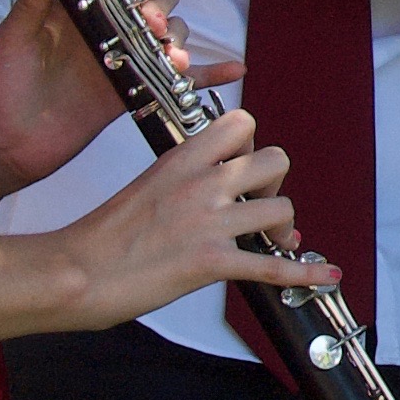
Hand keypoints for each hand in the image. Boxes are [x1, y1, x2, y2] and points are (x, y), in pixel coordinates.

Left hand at [0, 0, 233, 201]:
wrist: (8, 143)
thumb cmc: (4, 87)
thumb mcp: (12, 39)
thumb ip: (28, 2)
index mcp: (77, 6)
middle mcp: (107, 26)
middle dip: (159, 6)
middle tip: (149, 25)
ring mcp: (126, 57)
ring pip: (169, 34)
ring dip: (177, 39)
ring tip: (171, 59)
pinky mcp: (138, 89)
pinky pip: (183, 79)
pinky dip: (211, 73)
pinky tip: (234, 70)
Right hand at [46, 110, 334, 327]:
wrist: (72, 273)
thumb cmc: (102, 238)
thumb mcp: (145, 188)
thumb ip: (186, 183)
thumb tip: (226, 195)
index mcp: (181, 160)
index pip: (241, 124)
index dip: (251, 146)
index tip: (240, 170)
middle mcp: (201, 184)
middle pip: (276, 159)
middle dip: (274, 184)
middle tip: (254, 206)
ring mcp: (208, 223)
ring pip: (282, 209)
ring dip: (282, 228)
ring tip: (269, 243)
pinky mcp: (211, 263)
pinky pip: (273, 267)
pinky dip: (305, 274)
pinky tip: (327, 276)